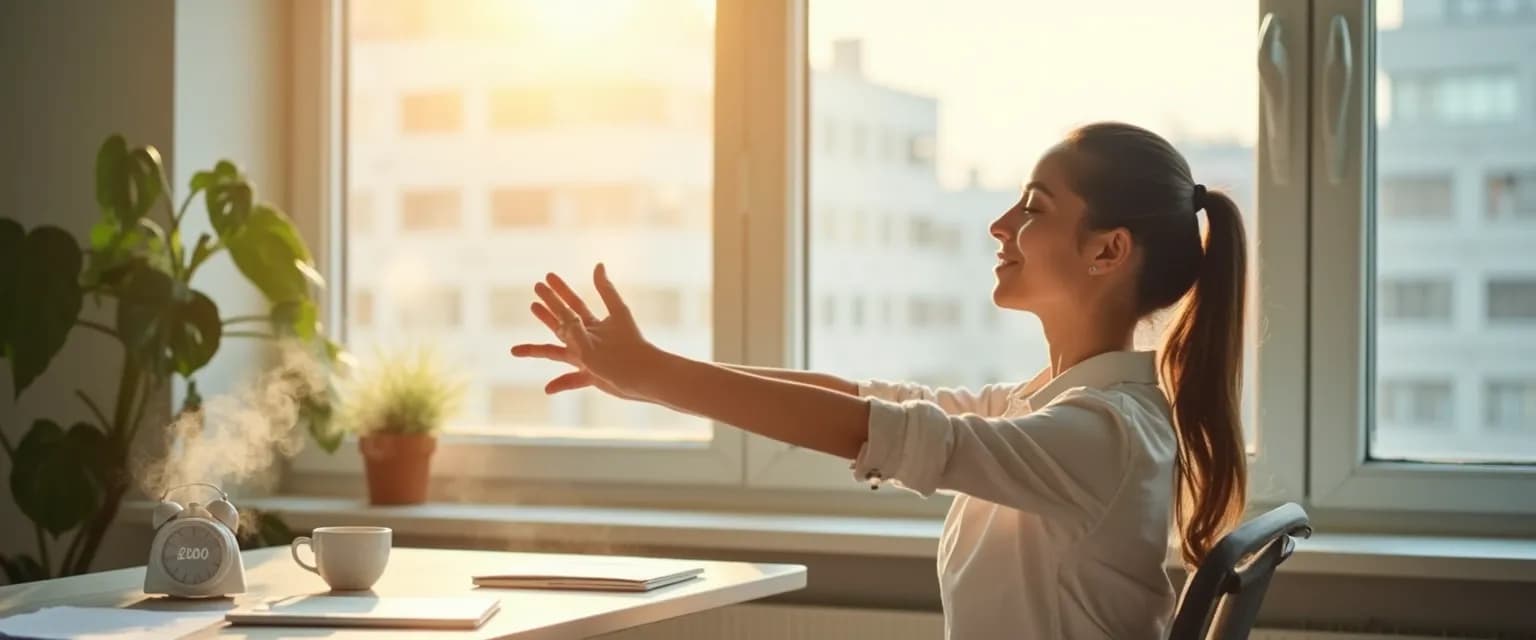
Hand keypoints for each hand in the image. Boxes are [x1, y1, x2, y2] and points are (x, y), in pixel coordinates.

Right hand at [510, 264, 658, 398]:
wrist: (644, 371)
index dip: (560, 291)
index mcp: (593, 324)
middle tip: (534, 291)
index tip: (547, 277)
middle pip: (562, 322)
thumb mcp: (618, 313)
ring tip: (514, 349)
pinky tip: (547, 388)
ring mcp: (587, 358)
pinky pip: (572, 380)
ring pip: (556, 353)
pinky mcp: (590, 376)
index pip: (572, 304)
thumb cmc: (633, 343)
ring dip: (536, 350)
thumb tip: (598, 265)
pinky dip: (560, 383)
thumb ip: (605, 291)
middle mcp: (587, 339)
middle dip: (548, 308)